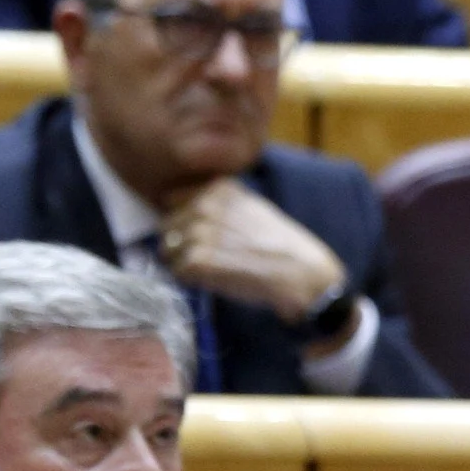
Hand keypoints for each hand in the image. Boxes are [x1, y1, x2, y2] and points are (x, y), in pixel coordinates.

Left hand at [162, 181, 347, 321]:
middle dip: (181, 244)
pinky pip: (177, 273)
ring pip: (167, 251)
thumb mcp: (255, 208)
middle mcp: (204, 205)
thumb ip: (222, 204)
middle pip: (166, 227)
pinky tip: (218, 280)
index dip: (186, 222)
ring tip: (215, 270)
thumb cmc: (284, 247)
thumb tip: (186, 211)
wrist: (303, 275)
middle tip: (210, 258)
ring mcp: (198, 233)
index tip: (207, 236)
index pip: (173, 201)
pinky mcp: (196, 261)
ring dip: (185, 264)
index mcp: (218, 189)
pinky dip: (193, 281)